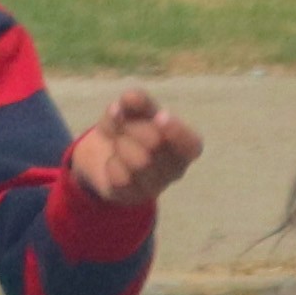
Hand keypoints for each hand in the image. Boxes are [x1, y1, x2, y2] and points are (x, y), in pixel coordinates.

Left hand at [62, 86, 202, 214]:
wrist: (103, 153)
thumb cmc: (130, 127)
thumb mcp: (133, 109)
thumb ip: (135, 100)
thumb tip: (131, 97)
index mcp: (185, 146)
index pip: (192, 145)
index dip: (177, 131)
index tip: (159, 116)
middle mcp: (175, 169)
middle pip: (156, 144)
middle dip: (132, 128)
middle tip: (122, 124)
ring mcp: (155, 187)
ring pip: (139, 163)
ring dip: (121, 144)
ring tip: (118, 142)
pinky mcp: (133, 197)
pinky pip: (121, 178)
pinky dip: (112, 163)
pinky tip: (114, 162)